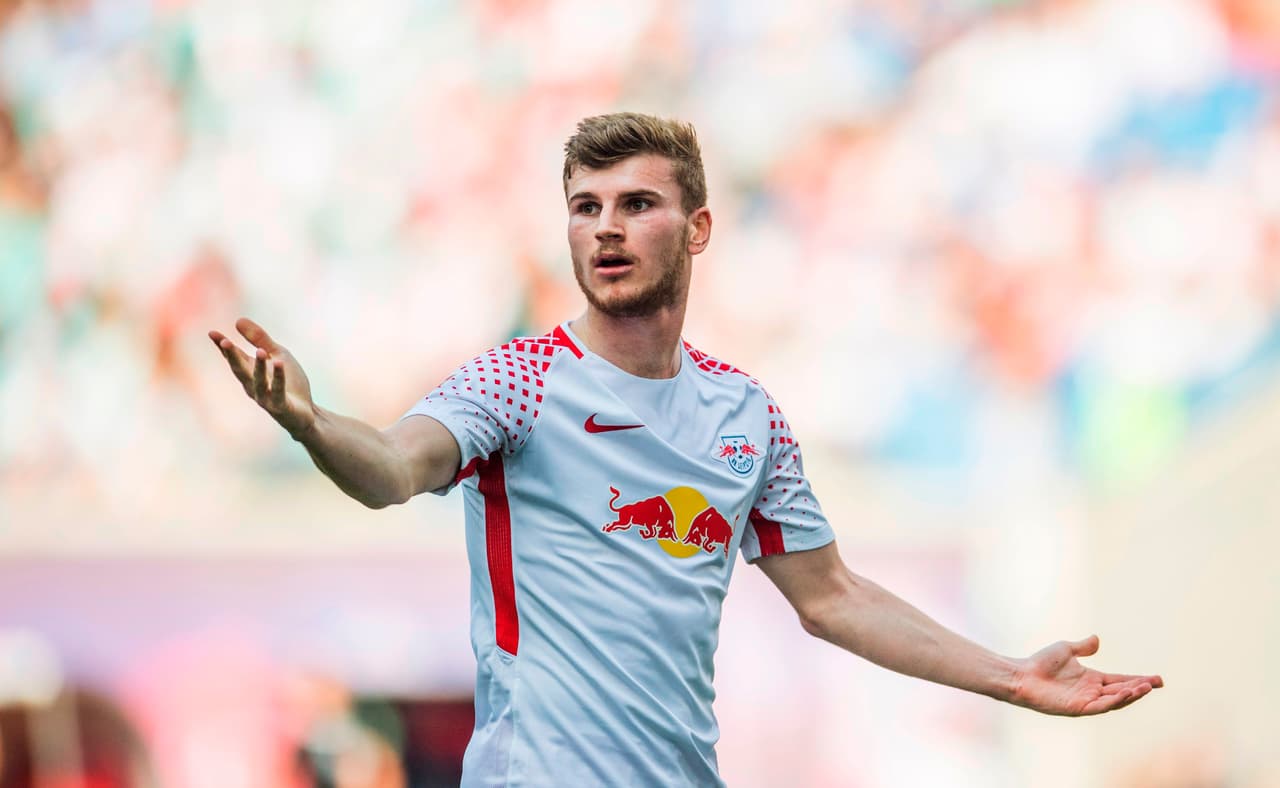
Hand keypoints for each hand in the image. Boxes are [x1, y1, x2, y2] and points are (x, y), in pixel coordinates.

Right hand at [209, 317, 317, 439]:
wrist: (305, 412)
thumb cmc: (290, 383)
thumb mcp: (278, 355)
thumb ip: (259, 339)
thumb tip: (237, 320)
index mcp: (251, 372)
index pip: (233, 358)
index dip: (223, 346)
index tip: (212, 333)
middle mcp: (253, 385)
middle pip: (240, 369)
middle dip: (232, 357)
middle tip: (225, 342)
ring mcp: (266, 397)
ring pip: (258, 381)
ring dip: (258, 366)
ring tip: (260, 350)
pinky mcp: (280, 406)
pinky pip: (278, 390)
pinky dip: (278, 377)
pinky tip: (279, 363)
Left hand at [1011, 635, 1162, 715]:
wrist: (1022, 674)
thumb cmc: (1040, 663)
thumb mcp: (1066, 650)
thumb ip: (1083, 647)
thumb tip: (1097, 639)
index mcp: (1092, 679)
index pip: (1120, 680)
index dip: (1138, 680)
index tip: (1157, 679)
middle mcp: (1092, 691)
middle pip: (1122, 690)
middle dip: (1141, 688)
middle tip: (1158, 683)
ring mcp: (1086, 701)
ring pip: (1115, 700)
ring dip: (1132, 694)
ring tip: (1147, 687)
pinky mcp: (1078, 708)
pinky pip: (1100, 706)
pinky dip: (1114, 700)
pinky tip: (1126, 693)